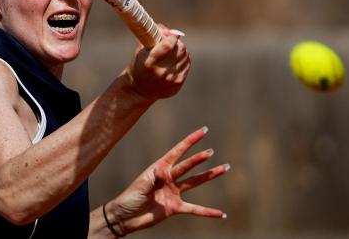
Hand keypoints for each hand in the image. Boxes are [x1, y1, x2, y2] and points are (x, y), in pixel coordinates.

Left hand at [104, 127, 228, 235]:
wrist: (125, 217)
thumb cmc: (130, 197)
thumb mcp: (141, 185)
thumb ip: (154, 178)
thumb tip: (164, 173)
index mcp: (160, 168)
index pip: (178, 151)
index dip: (190, 141)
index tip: (203, 131)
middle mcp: (169, 178)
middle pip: (188, 166)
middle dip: (200, 158)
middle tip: (211, 151)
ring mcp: (173, 192)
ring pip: (195, 182)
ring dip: (209, 176)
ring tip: (223, 168)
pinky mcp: (175, 208)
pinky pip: (195, 209)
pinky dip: (207, 211)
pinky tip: (220, 213)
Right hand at [125, 26, 190, 99]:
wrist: (138, 90)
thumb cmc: (139, 65)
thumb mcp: (141, 49)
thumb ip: (153, 36)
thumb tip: (168, 29)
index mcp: (150, 63)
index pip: (168, 44)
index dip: (171, 36)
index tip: (169, 35)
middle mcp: (161, 73)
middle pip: (180, 49)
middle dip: (177, 43)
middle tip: (172, 42)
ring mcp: (170, 80)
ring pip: (185, 56)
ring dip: (181, 51)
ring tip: (172, 52)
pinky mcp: (177, 85)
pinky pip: (187, 65)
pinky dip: (183, 60)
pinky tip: (175, 60)